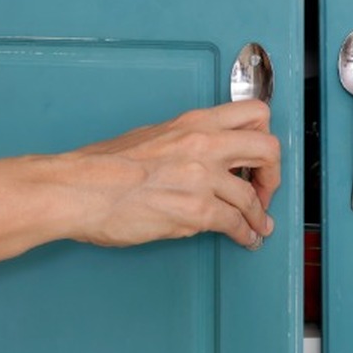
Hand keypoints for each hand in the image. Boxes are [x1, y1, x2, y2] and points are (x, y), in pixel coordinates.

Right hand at [65, 100, 279, 248]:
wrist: (78, 188)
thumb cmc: (102, 165)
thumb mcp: (152, 135)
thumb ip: (185, 142)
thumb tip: (201, 157)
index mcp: (195, 122)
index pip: (254, 114)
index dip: (265, 136)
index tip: (260, 156)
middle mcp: (204, 144)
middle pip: (268, 149)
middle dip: (274, 174)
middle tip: (266, 189)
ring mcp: (202, 177)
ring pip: (253, 196)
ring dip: (260, 215)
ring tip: (259, 225)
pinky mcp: (195, 210)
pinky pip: (236, 223)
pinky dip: (247, 234)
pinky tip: (245, 238)